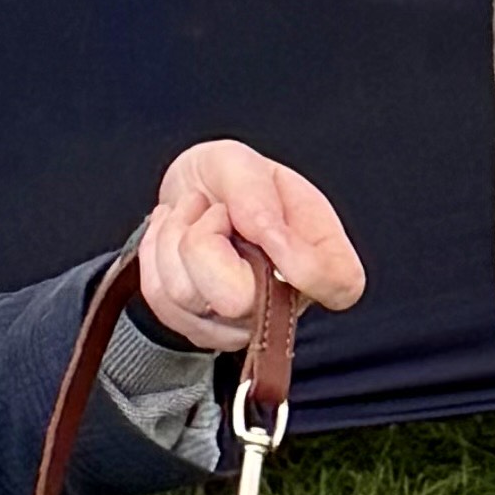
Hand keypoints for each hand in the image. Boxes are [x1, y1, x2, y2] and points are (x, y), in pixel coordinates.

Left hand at [135, 141, 363, 347]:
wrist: (191, 194)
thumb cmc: (227, 182)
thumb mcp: (241, 163)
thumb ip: (256, 193)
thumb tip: (267, 235)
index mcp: (323, 257)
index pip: (339, 285)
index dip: (303, 265)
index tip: (266, 228)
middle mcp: (286, 302)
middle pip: (237, 300)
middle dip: (205, 238)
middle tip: (215, 211)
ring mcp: (241, 324)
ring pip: (186, 295)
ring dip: (175, 237)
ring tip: (194, 217)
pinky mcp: (200, 331)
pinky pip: (159, 299)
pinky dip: (155, 254)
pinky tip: (174, 236)